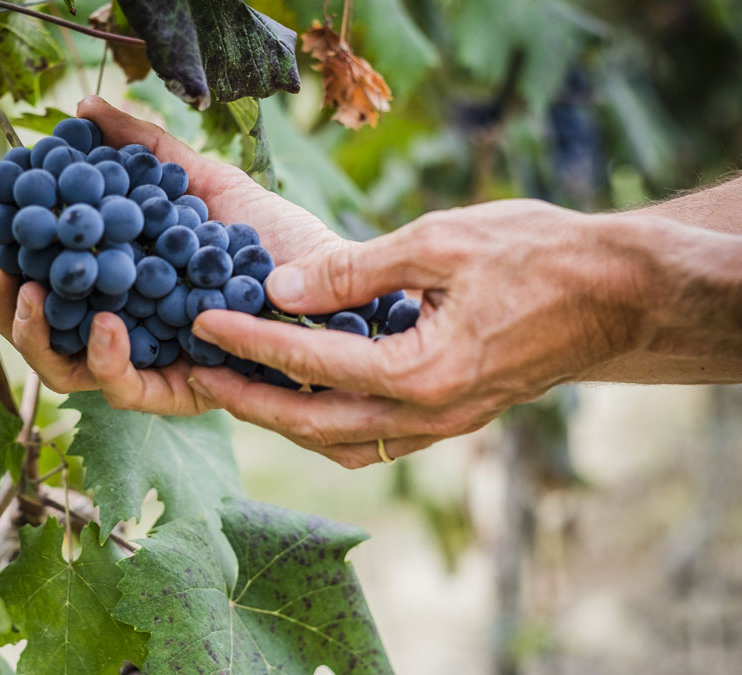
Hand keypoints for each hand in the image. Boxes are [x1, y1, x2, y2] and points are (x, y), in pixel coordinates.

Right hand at [0, 95, 343, 413]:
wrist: (337, 277)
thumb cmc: (272, 235)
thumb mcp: (200, 181)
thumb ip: (142, 149)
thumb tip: (82, 108)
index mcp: (122, 289)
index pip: (48, 290)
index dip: (10, 272)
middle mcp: (129, 332)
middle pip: (45, 337)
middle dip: (7, 312)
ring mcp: (151, 366)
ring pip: (69, 372)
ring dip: (38, 338)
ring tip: (30, 294)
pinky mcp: (182, 393)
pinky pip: (127, 392)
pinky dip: (107, 359)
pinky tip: (107, 323)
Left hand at [186, 199, 672, 466]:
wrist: (619, 293)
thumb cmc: (537, 253)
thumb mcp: (440, 241)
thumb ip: (355, 270)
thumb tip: (279, 288)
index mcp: (423, 371)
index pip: (311, 363)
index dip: (249, 342)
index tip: (201, 322)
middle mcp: (429, 414)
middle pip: (313, 425)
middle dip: (249, 401)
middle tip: (198, 376)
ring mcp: (442, 426)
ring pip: (341, 443)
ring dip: (284, 422)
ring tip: (238, 390)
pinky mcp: (451, 420)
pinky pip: (372, 440)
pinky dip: (326, 425)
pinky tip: (302, 399)